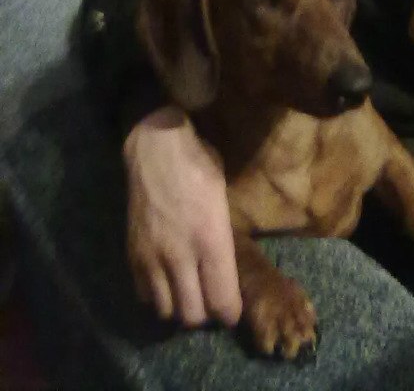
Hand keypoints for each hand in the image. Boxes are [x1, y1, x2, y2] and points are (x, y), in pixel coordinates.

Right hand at [123, 105, 241, 326]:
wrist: (155, 148)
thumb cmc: (199, 164)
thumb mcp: (223, 198)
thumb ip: (223, 240)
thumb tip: (226, 271)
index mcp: (211, 239)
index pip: (222, 301)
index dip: (230, 313)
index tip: (232, 310)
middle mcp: (180, 255)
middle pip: (192, 315)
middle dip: (205, 314)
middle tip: (210, 299)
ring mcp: (152, 256)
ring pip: (166, 310)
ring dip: (179, 306)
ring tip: (187, 290)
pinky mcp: (132, 254)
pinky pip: (144, 294)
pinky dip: (157, 295)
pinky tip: (165, 278)